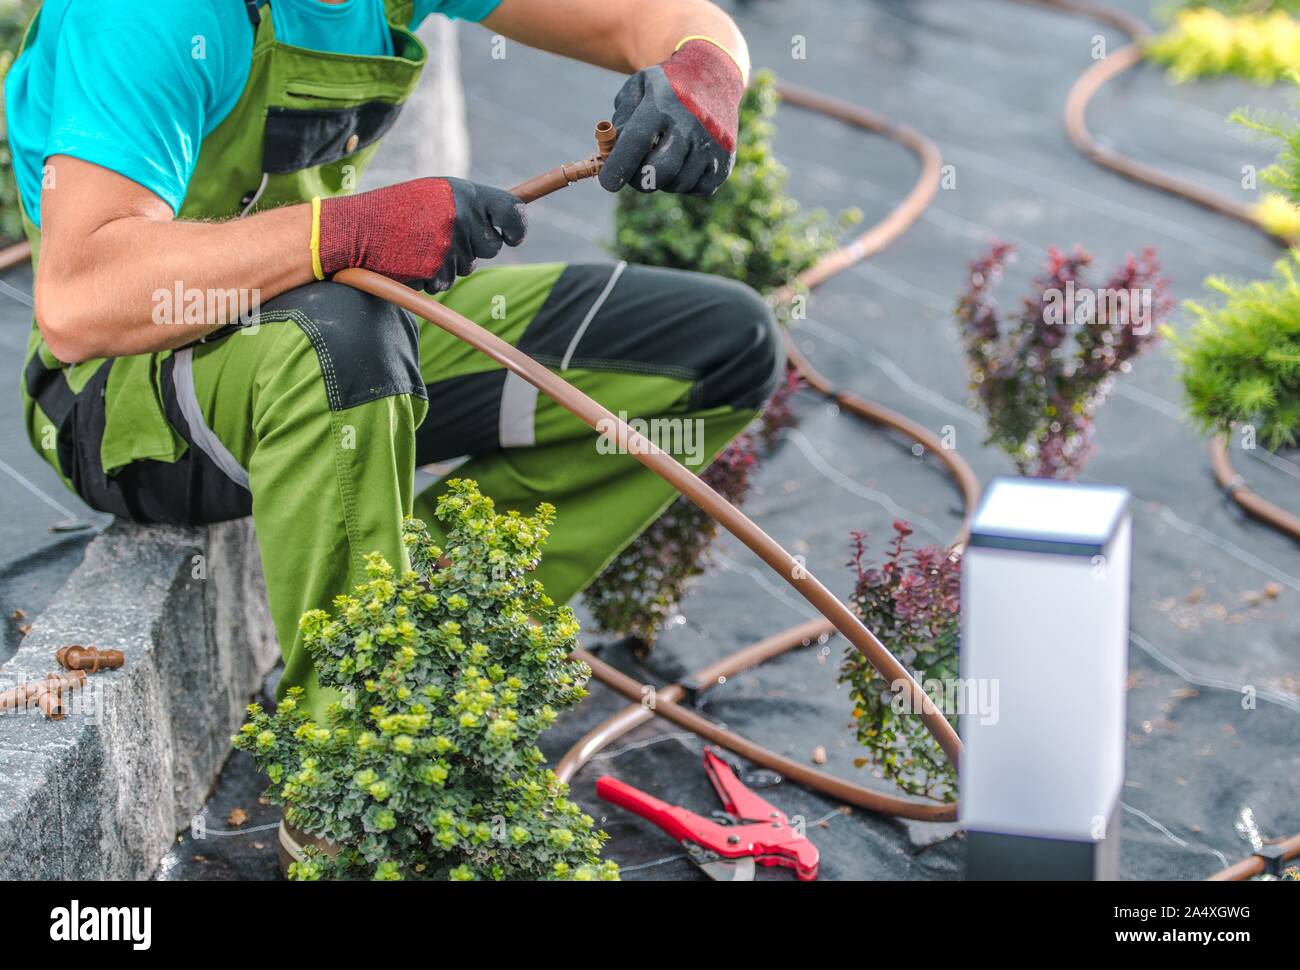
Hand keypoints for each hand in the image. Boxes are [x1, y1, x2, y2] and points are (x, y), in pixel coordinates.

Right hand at [316, 177, 526, 291]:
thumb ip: (469, 205)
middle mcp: (461, 216)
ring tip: (420, 245)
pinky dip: (433, 277)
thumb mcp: (435, 195)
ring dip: (449, 262)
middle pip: (491, 247)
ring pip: (468, 266)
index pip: (512, 211)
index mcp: (464, 193)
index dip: (517, 228)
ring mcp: (450, 244)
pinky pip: (447, 282)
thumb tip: (505, 222)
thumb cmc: (396, 211)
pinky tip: (412, 260)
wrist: (356, 229)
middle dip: (474, 248)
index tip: (513, 236)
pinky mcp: (437, 269)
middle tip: (443, 237)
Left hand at [598, 39, 743, 197]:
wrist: (714, 75)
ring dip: (663, 180)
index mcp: (664, 103)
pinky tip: (684, 164)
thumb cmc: (667, 87)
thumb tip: (612, 155)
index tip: (608, 182)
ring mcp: (712, 144)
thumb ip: (621, 119)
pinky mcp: (725, 161)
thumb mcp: (638, 88)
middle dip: (639, 180)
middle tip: (635, 173)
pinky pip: (698, 188)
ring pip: (677, 184)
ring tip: (663, 159)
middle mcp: (691, 124)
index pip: (636, 142)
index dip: (618, 167)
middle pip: (658, 172)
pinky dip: (686, 183)